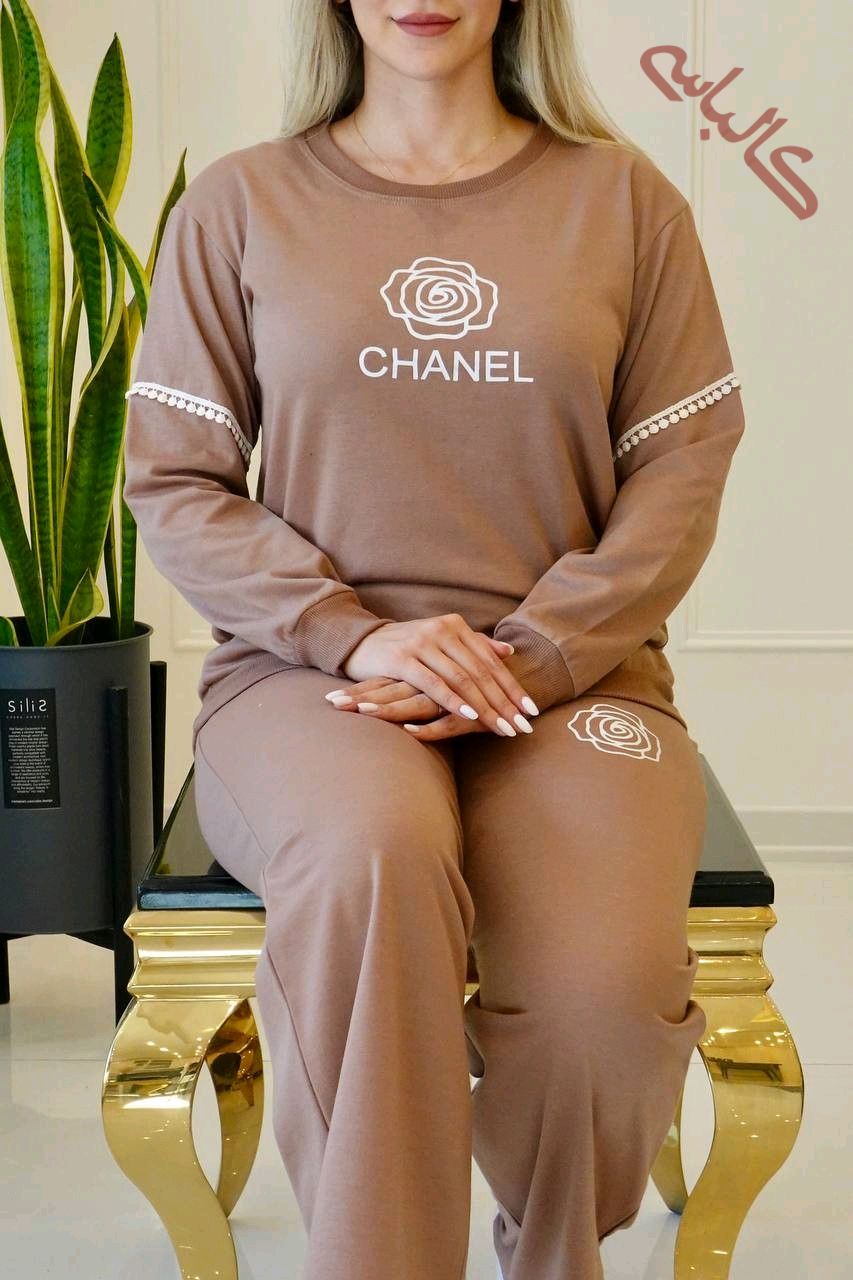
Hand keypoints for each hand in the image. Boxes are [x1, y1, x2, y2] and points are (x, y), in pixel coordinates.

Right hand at [338, 614, 539, 737]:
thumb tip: (509, 652)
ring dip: (485, 706)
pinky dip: (454, 700)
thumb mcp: (442, 642)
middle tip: (522, 727)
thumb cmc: (405, 647)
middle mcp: (442, 630)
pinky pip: (434, 683)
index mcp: (456, 626)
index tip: (531, 711)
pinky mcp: (402, 658)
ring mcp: (422, 643)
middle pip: (481, 671)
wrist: (360, 641)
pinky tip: (470, 715)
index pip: (491, 661)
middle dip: (504, 702)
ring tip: (502, 727)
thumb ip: (475, 645)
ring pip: (462, 678)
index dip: (512, 687)